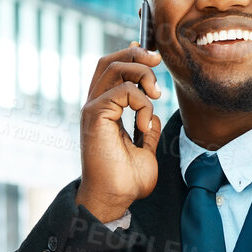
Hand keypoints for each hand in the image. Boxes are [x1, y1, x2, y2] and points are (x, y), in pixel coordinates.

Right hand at [79, 42, 162, 221]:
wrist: (115, 198)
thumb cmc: (126, 180)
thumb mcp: (146, 149)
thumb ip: (148, 129)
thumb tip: (154, 116)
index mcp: (105, 110)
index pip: (112, 69)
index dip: (131, 55)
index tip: (155, 58)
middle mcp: (95, 105)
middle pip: (110, 60)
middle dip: (137, 54)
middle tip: (159, 62)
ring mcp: (93, 109)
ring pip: (114, 68)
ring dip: (142, 73)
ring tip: (156, 95)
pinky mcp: (95, 116)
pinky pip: (122, 91)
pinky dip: (142, 103)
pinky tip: (145, 124)